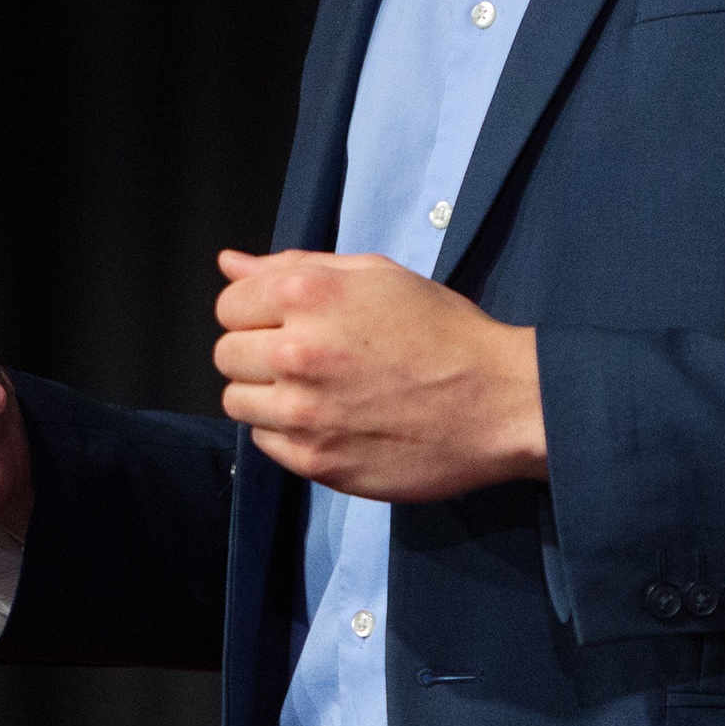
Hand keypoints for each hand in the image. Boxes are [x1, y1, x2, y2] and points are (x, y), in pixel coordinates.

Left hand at [211, 248, 545, 500]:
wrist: (498, 403)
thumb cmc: (444, 332)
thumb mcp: (377, 276)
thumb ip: (296, 266)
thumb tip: (231, 264)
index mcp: (309, 295)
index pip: (229, 304)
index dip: (255, 310)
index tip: (285, 320)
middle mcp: (296, 351)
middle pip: (226, 354)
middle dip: (256, 351)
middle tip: (304, 356)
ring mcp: (304, 412)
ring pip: (237, 401)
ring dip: (265, 394)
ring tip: (314, 390)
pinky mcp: (315, 461)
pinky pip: (264, 443)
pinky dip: (286, 432)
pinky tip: (328, 419)